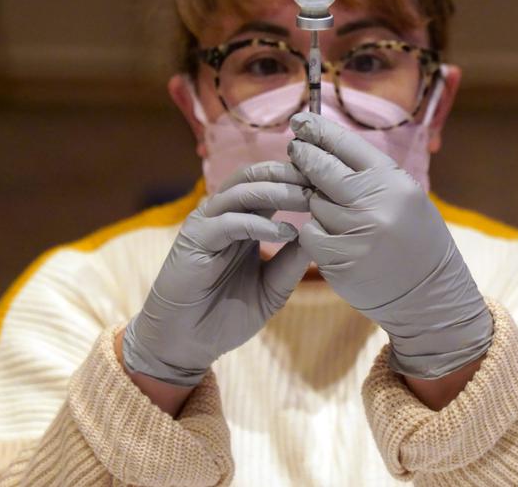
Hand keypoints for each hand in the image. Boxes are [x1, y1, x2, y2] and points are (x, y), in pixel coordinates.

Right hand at [123, 162, 311, 386]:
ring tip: (307, 197)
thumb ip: (291, 263)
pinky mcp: (194, 240)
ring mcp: (206, 224)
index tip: (332, 183)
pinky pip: (228, 221)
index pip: (271, 184)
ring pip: (242, 190)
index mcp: (243, 220)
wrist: (185, 343)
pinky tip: (283, 232)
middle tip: (322, 179)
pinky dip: (258, 223)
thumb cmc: (226, 315)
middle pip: (257, 176)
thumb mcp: (272, 288)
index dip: (299, 179)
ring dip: (277, 190)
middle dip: (290, 174)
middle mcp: (223, 214)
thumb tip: (320, 236)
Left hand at [288, 112, 492, 378]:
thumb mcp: (405, 197)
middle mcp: (374, 205)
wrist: (429, 295)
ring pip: (314, 203)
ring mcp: (355, 233)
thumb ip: (371, 175)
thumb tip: (328, 146)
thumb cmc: (416, 240)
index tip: (301, 121)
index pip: (347, 145)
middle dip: (303, 156)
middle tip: (294, 148)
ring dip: (314, 200)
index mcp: (393, 183)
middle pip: (322, 169)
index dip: (320, 130)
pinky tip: (328, 234)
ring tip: (327, 204)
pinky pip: (310, 233)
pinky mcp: (338, 260)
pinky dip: (313, 231)